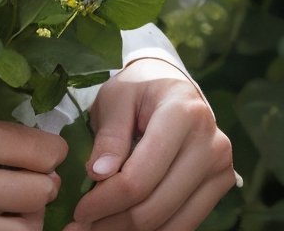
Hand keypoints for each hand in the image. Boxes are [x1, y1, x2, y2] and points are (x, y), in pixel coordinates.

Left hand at [69, 57, 236, 230]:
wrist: (172, 86)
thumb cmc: (139, 89)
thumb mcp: (116, 99)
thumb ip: (109, 137)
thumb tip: (98, 175)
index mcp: (182, 114)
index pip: (140, 177)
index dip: (106, 200)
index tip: (80, 211)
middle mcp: (210, 144)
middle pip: (157, 205)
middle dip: (116, 221)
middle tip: (84, 226)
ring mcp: (221, 167)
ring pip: (173, 222)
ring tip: (102, 228)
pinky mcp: (222, 184)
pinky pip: (187, 222)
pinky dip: (156, 230)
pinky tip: (128, 226)